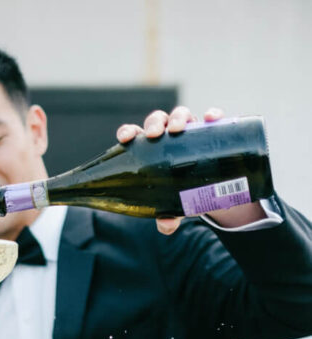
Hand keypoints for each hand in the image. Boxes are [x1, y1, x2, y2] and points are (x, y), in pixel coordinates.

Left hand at [117, 106, 224, 234]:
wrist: (213, 186)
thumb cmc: (183, 190)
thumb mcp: (175, 205)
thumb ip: (168, 216)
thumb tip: (166, 225)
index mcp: (152, 149)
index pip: (136, 135)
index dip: (128, 132)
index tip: (125, 138)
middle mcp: (169, 135)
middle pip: (158, 120)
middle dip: (155, 124)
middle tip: (156, 135)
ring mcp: (191, 130)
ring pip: (182, 114)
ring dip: (179, 117)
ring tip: (179, 129)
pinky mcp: (213, 130)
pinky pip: (212, 117)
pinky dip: (211, 114)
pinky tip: (210, 119)